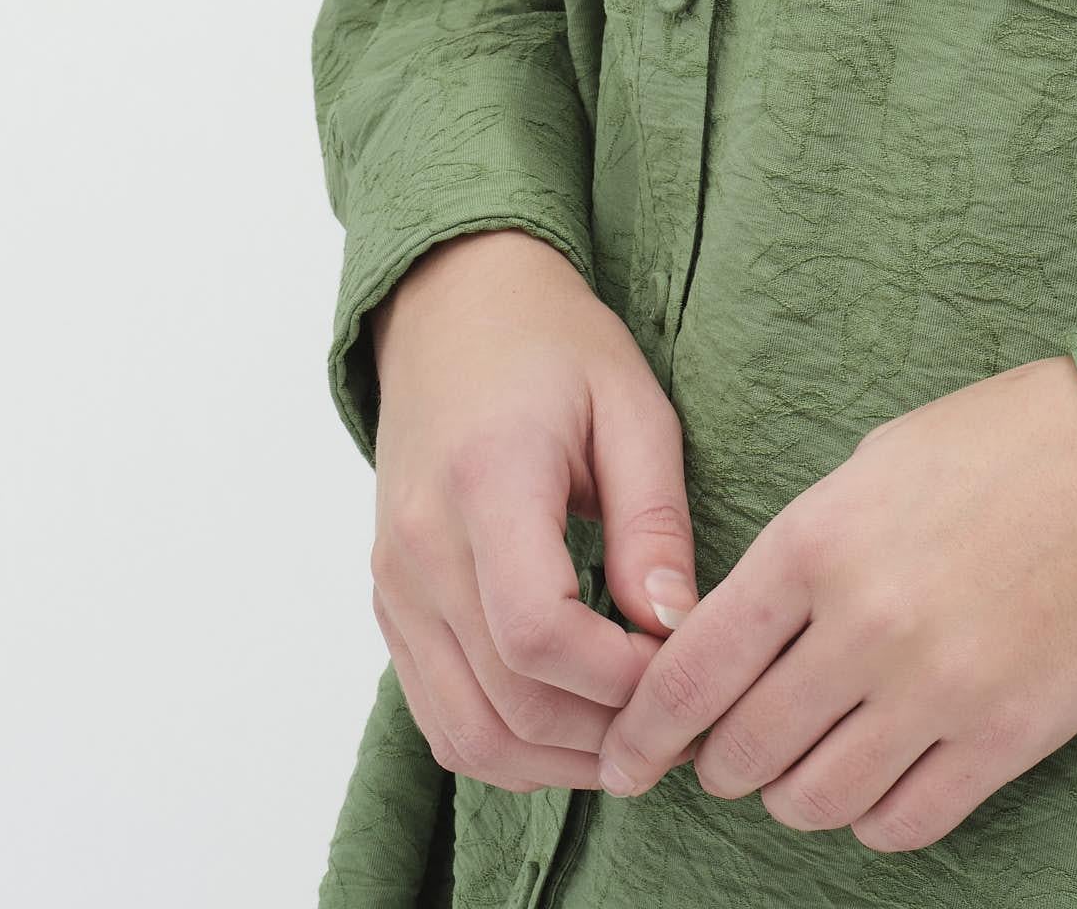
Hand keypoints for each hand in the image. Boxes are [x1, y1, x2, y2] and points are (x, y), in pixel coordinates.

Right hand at [368, 229, 701, 790]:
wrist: (454, 314)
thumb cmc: (554, 348)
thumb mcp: (632, 406)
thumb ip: (653, 519)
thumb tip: (675, 627)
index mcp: (485, 482)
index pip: (537, 631)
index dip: (617, 678)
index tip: (684, 667)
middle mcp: (421, 546)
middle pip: (505, 699)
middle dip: (603, 734)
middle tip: (681, 725)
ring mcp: (395, 585)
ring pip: (468, 732)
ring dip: (558, 761)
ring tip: (638, 742)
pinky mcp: (392, 607)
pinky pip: (442, 716)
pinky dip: (510, 747)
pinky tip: (576, 729)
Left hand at [592, 352, 1076, 848]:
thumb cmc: (1007, 438)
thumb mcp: (878, 460)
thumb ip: (802, 548)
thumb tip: (738, 631)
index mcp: (820, 542)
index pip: (693, 669)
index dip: (645, 727)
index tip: (628, 753)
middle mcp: (867, 626)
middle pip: (743, 749)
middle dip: (718, 762)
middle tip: (724, 751)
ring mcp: (938, 691)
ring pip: (813, 801)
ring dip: (790, 793)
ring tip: (802, 764)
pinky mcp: (1003, 738)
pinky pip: (901, 822)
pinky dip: (870, 816)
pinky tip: (875, 779)